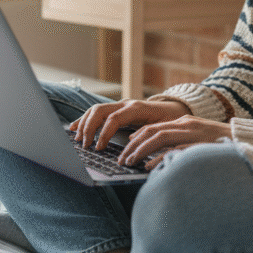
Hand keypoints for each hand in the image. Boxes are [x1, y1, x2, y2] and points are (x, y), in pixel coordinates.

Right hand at [69, 98, 189, 155]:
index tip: (99, 148)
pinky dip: (84, 120)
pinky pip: (97, 112)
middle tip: (84, 145)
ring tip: (78, 139)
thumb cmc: (173, 121)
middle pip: (100, 110)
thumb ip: (152, 136)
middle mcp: (126, 104)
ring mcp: (121, 105)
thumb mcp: (166, 130)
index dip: (104, 133)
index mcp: (137, 108)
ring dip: (84, 124)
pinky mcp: (117, 109)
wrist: (178, 109)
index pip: (114, 118)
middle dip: (89, 127)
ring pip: (96, 110)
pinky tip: (74, 128)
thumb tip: (135, 146)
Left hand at [116, 116, 231, 169]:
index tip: (126, 147)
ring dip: (141, 150)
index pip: (154, 126)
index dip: (137, 136)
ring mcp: (193, 134)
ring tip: (130, 162)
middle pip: (152, 131)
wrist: (250, 143)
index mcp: (185, 122)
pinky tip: (149, 167)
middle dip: (133, 145)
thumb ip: (180, 143)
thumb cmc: (222, 146)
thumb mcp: (198, 139)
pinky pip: (174, 151)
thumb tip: (159, 157)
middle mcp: (186, 125)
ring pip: (159, 138)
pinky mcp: (199, 145)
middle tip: (122, 159)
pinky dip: (160, 158)